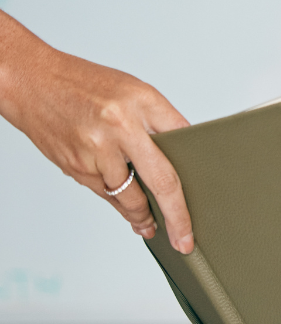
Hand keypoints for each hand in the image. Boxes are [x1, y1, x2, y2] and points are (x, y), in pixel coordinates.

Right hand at [0, 12, 193, 251]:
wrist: (31, 82)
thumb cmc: (86, 84)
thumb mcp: (135, 91)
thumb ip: (162, 121)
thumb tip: (187, 153)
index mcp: (141, 104)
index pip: (181, 146)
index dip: (195, 175)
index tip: (205, 201)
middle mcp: (119, 129)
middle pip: (160, 182)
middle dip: (175, 217)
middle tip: (184, 241)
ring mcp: (94, 151)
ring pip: (128, 196)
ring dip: (142, 216)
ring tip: (152, 227)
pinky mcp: (75, 167)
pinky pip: (104, 194)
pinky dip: (118, 204)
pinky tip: (128, 212)